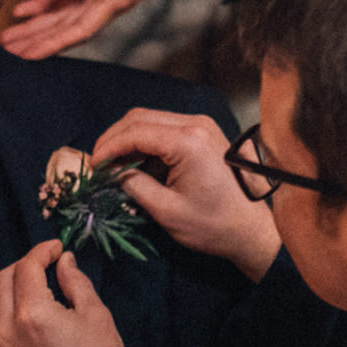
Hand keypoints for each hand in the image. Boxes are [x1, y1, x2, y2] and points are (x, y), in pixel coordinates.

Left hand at [0, 0, 193, 58]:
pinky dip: (44, 6)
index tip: (29, 57)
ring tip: (8, 39)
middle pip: (67, 28)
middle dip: (37, 41)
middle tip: (6, 54)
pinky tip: (22, 12)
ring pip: (63, 17)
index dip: (53, 44)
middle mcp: (109, 0)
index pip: (81, 29)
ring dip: (36, 28)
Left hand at [0, 241, 131, 346]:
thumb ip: (76, 282)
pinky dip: (16, 309)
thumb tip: (64, 262)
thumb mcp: (97, 318)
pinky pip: (2, 324)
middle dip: (25, 265)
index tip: (57, 248)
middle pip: (4, 279)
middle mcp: (7, 329)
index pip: (26, 267)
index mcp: (32, 314)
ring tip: (48, 288)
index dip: (42, 251)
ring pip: (0, 302)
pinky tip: (41, 314)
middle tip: (49, 263)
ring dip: (18, 287)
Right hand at [92, 110, 281, 279]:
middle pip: (139, 118)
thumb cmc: (214, 224)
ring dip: (129, 140)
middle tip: (99, 164)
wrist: (253, 229)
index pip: (135, 132)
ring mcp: (201, 126)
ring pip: (151, 120)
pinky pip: (165, 128)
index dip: (108, 147)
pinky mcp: (203, 133)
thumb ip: (135, 186)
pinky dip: (146, 142)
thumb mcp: (167, 210)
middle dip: (114, 139)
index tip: (93, 167)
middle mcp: (195, 124)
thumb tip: (113, 174)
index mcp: (187, 141)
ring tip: (115, 166)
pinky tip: (137, 164)